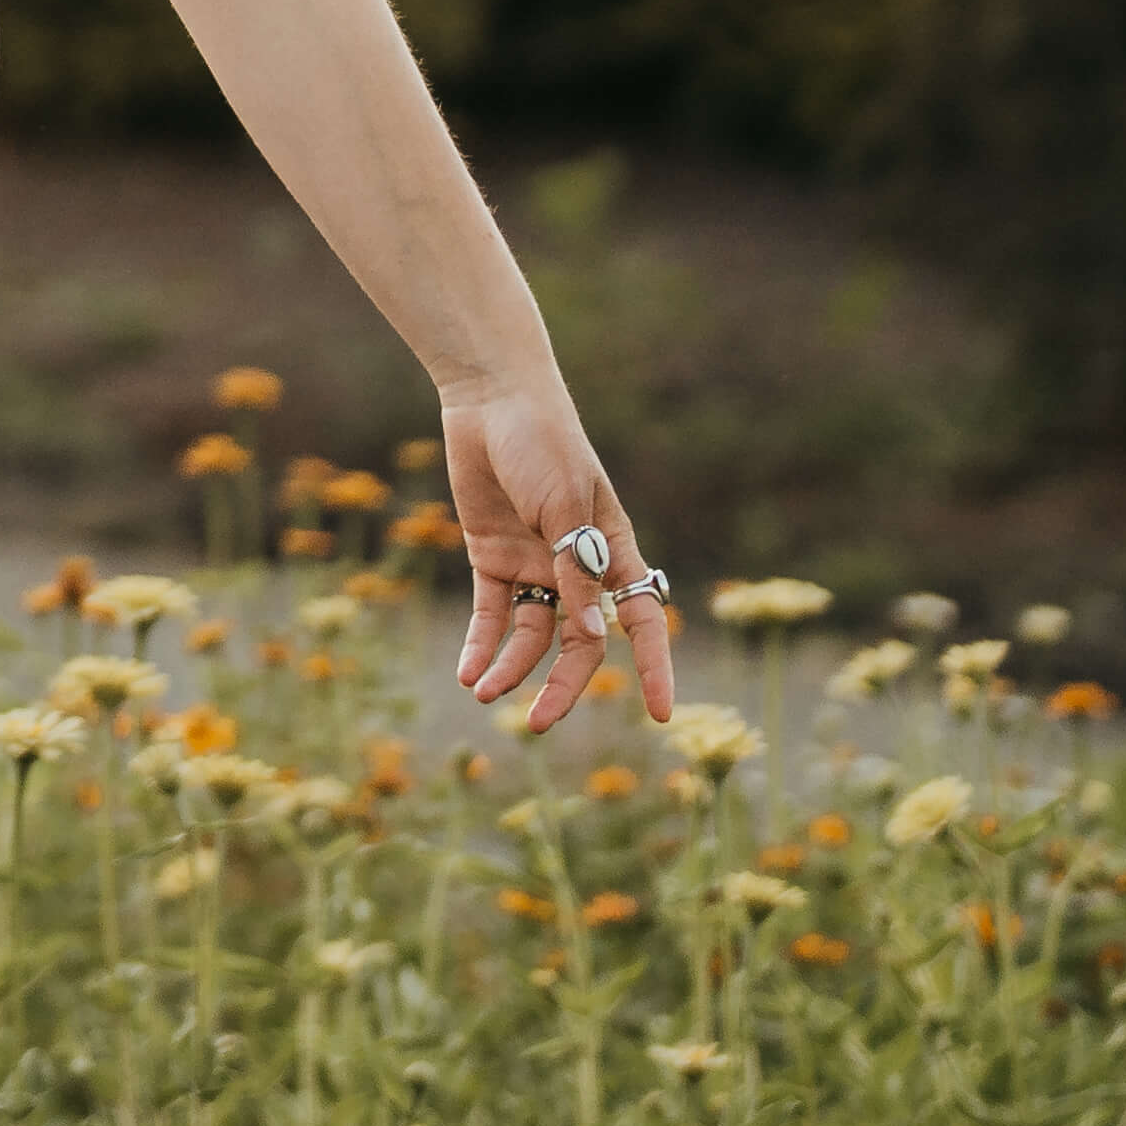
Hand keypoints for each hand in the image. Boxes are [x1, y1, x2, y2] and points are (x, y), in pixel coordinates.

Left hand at [443, 381, 683, 734]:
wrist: (491, 400)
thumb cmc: (543, 443)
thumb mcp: (564, 507)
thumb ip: (573, 570)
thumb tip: (589, 635)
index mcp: (611, 550)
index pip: (640, 619)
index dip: (651, 666)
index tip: (658, 715)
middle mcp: (575, 566)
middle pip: (578, 642)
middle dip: (563, 685)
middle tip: (538, 724)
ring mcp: (534, 563)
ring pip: (530, 635)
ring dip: (511, 667)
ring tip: (484, 694)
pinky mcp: (491, 556)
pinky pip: (489, 613)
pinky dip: (480, 644)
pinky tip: (467, 673)